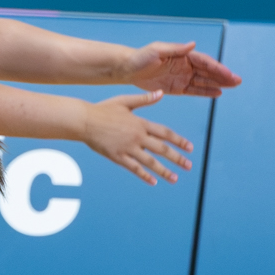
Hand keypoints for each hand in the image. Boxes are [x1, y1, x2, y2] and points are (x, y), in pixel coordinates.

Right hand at [79, 91, 194, 184]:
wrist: (83, 121)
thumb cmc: (102, 109)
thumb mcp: (125, 101)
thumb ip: (144, 99)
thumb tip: (161, 93)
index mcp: (141, 123)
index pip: (165, 133)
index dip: (179, 141)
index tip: (190, 148)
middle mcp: (137, 136)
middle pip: (162, 149)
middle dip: (177, 158)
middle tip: (189, 166)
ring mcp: (127, 148)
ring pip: (150, 162)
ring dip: (164, 171)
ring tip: (175, 178)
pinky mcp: (117, 156)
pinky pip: (133, 168)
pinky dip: (144, 175)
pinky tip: (153, 182)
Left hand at [118, 41, 241, 97]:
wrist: (127, 69)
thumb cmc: (140, 57)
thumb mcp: (157, 51)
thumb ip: (175, 49)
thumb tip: (192, 44)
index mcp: (183, 55)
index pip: (205, 62)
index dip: (218, 68)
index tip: (229, 74)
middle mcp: (185, 65)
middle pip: (208, 72)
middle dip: (223, 76)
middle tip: (238, 81)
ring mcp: (182, 77)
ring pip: (203, 82)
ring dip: (217, 84)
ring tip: (231, 87)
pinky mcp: (176, 87)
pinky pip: (193, 90)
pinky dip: (205, 92)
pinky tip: (217, 94)